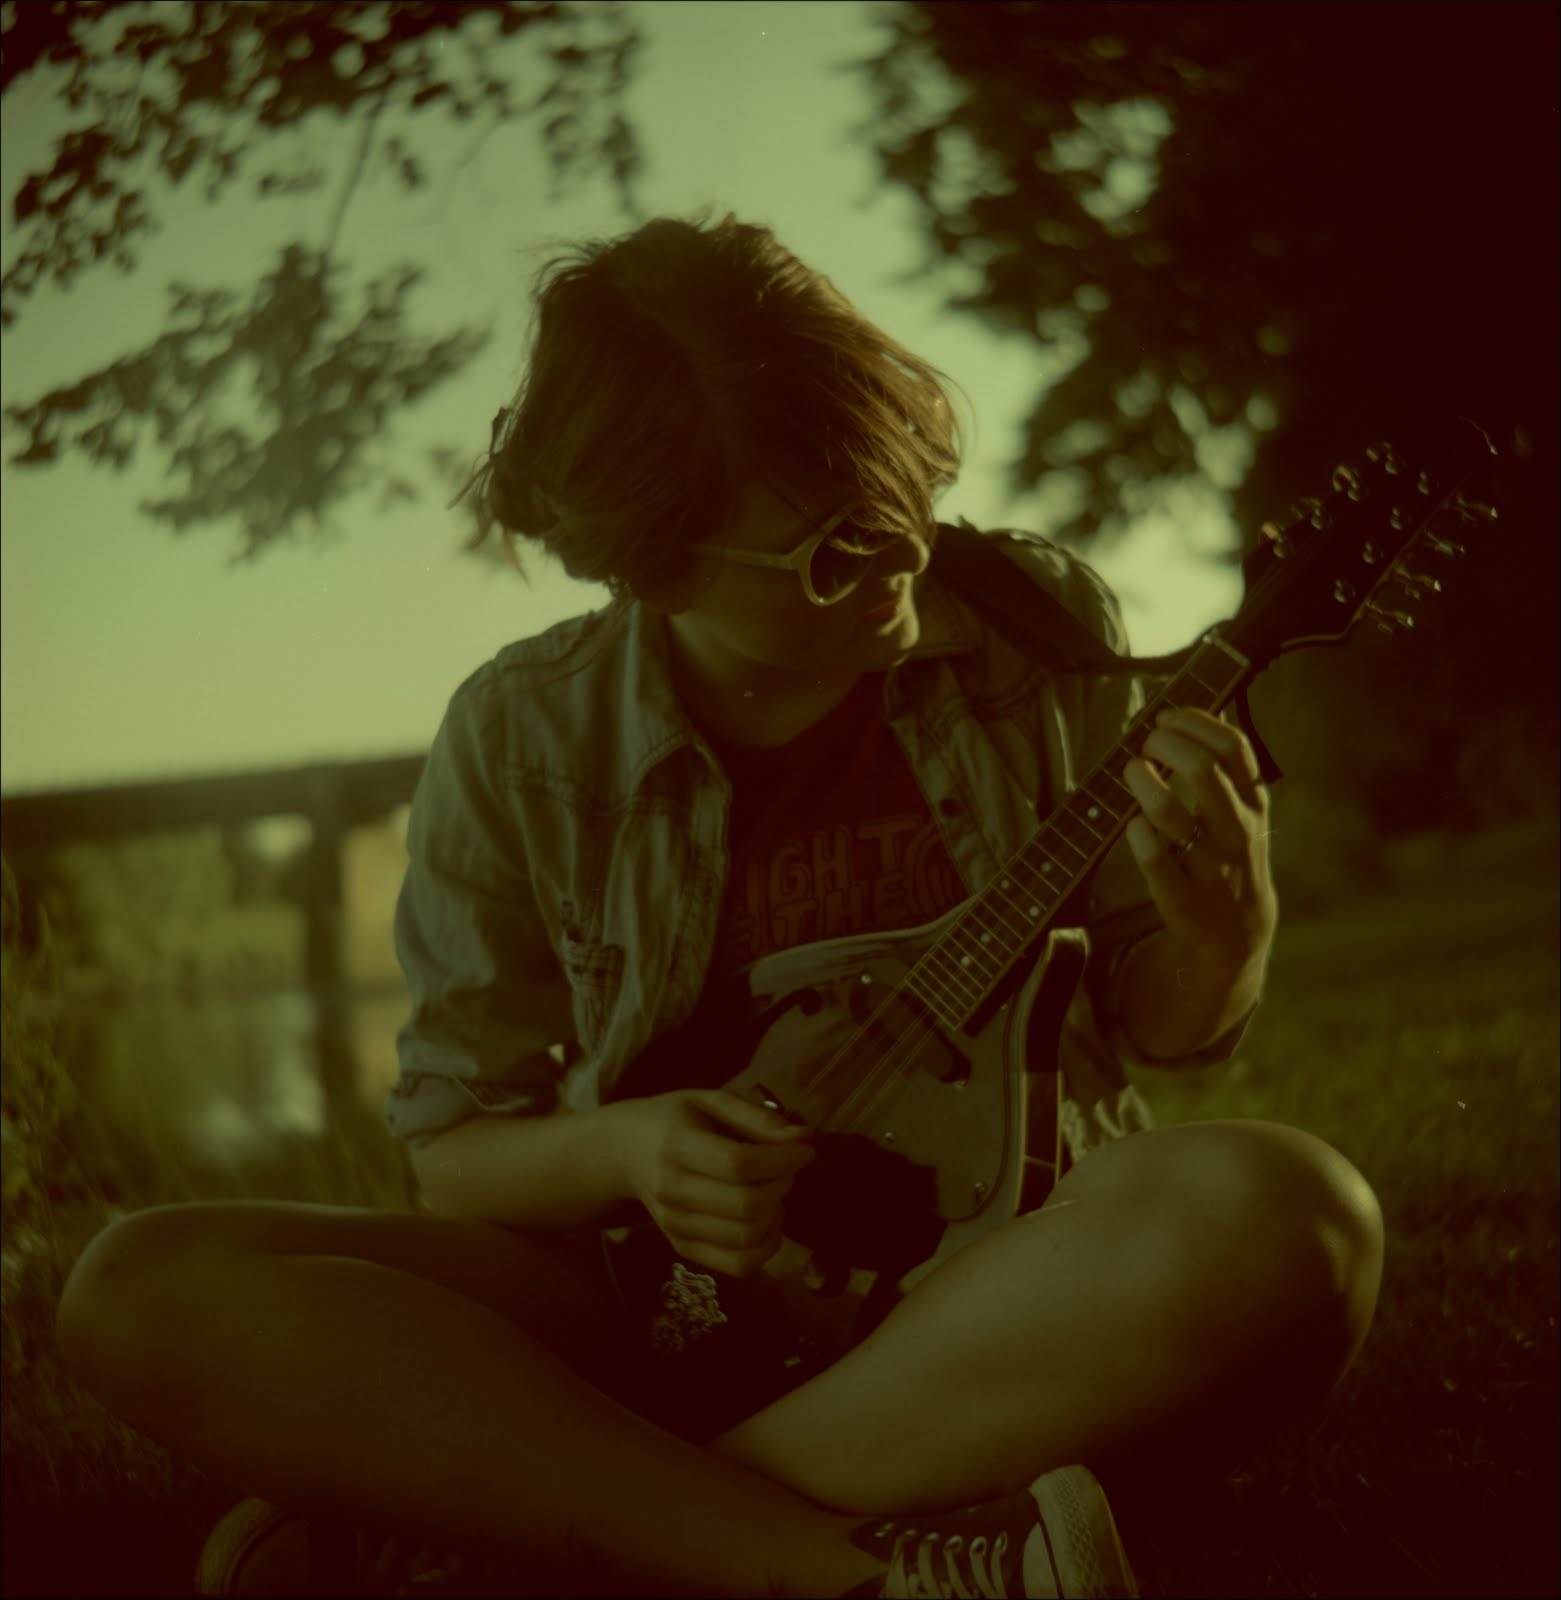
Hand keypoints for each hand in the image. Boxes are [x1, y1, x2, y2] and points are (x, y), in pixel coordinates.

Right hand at [608, 1088, 814, 1277]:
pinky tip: (766, 1220)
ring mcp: (675, 1226)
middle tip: (786, 1168)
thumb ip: (758, 1117)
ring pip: (746, 1239)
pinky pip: (739, 1265)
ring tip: (773, 1191)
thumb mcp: (711, 1100)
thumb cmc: (674, 1119)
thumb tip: (804, 1138)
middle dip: (782, 1185)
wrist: (623, 1151)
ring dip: (776, 1216)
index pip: (738, 1164)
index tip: (804, 1151)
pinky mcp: (683, 1248)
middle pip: (745, 1205)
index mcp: (677, 1145)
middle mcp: (672, 1191)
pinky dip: (766, 1247)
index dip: (782, 1160)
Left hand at [1122, 706, 1277, 970]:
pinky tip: (1132, 824)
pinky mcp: (1180, 897)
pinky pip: (1152, 858)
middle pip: (1202, 769)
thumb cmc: (1230, 855)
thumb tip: (1193, 714)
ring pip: (1168, 811)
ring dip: (1142, 781)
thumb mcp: (1244, 810)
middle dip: (1164, 745)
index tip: (1166, 717)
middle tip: (1145, 745)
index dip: (1194, 721)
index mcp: (1252, 803)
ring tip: (1131, 772)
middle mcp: (1234, 831)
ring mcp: (1208, 864)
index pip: (1231, 746)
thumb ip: (1225, 767)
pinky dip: (1135, 833)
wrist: (1238, 932)